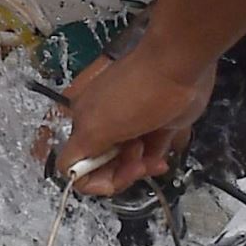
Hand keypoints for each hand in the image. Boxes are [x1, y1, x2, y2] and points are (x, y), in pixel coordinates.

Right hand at [50, 36, 213, 195]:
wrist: (178, 66)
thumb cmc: (136, 93)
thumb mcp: (97, 126)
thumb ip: (78, 153)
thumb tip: (67, 173)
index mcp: (84, 123)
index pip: (75, 165)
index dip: (92, 179)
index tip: (113, 178)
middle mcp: (103, 126)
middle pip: (104, 167)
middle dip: (120, 172)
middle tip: (137, 164)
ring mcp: (131, 126)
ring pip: (129, 163)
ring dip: (140, 167)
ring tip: (153, 156)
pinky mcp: (156, 126)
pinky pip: (151, 153)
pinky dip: (156, 159)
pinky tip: (163, 155)